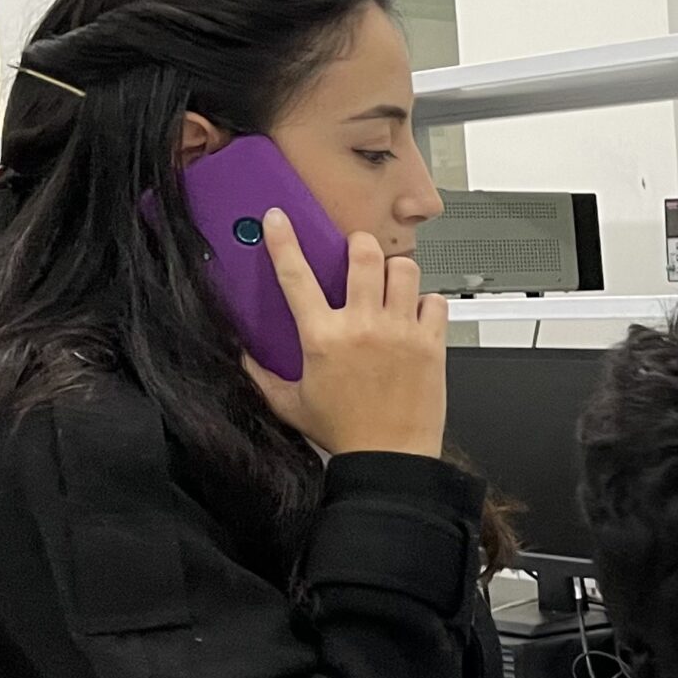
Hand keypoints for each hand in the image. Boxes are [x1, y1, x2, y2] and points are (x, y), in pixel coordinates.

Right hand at [244, 208, 447, 457]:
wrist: (389, 458)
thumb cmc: (344, 432)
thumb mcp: (290, 404)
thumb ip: (262, 375)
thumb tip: (242, 355)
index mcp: (322, 337)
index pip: (296, 275)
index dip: (284, 241)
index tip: (279, 219)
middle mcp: (362, 327)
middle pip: (364, 256)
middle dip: (360, 245)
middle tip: (359, 252)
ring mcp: (400, 332)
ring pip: (404, 269)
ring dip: (397, 270)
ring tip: (391, 282)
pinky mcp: (431, 343)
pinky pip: (435, 300)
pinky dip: (428, 302)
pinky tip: (418, 313)